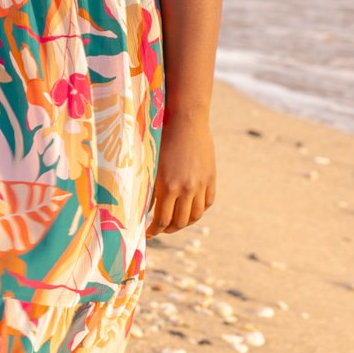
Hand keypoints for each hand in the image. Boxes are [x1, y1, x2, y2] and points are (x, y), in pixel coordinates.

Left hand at [147, 121, 215, 237]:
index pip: (161, 220)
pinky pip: (207, 202)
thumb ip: (148, 187)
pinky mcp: (211, 177)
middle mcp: (186, 188)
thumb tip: (142, 208)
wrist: (186, 119)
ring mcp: (201, 184)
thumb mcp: (150, 163)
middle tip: (160, 229)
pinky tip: (190, 209)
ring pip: (195, 215)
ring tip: (175, 222)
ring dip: (184, 223)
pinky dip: (199, 210)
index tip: (148, 233)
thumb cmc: (161, 137)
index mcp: (167, 186)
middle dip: (168, 229)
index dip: (154, 230)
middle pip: (180, 222)